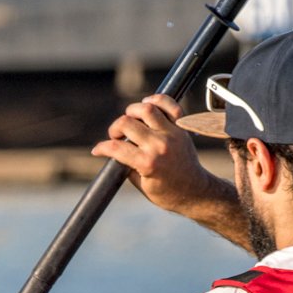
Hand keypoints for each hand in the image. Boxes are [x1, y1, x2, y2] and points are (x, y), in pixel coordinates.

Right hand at [93, 95, 228, 218]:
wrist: (194, 191)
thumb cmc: (166, 192)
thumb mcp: (140, 183)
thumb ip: (126, 164)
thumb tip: (113, 149)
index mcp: (148, 163)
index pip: (116, 147)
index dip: (102, 148)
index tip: (98, 150)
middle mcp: (160, 145)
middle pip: (127, 123)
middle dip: (114, 129)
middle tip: (116, 137)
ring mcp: (172, 134)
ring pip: (146, 108)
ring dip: (132, 111)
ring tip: (130, 120)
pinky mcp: (182, 128)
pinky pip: (171, 105)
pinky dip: (158, 100)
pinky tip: (148, 104)